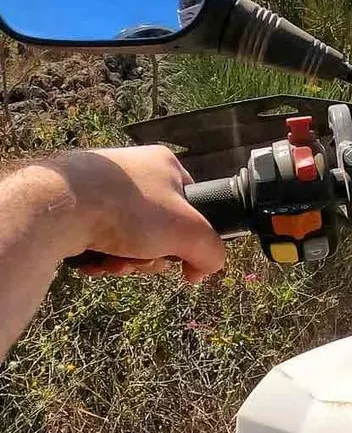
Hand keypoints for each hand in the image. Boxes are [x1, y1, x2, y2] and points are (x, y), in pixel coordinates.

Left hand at [43, 146, 226, 282]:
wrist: (57, 207)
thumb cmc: (128, 209)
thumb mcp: (188, 232)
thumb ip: (212, 251)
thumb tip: (208, 268)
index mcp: (165, 165)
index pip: (193, 205)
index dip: (193, 238)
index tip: (185, 262)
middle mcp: (134, 172)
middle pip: (161, 228)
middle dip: (155, 254)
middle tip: (145, 260)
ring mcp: (103, 188)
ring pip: (131, 238)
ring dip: (129, 260)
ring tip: (117, 262)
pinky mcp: (76, 206)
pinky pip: (102, 239)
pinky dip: (104, 256)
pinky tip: (97, 260)